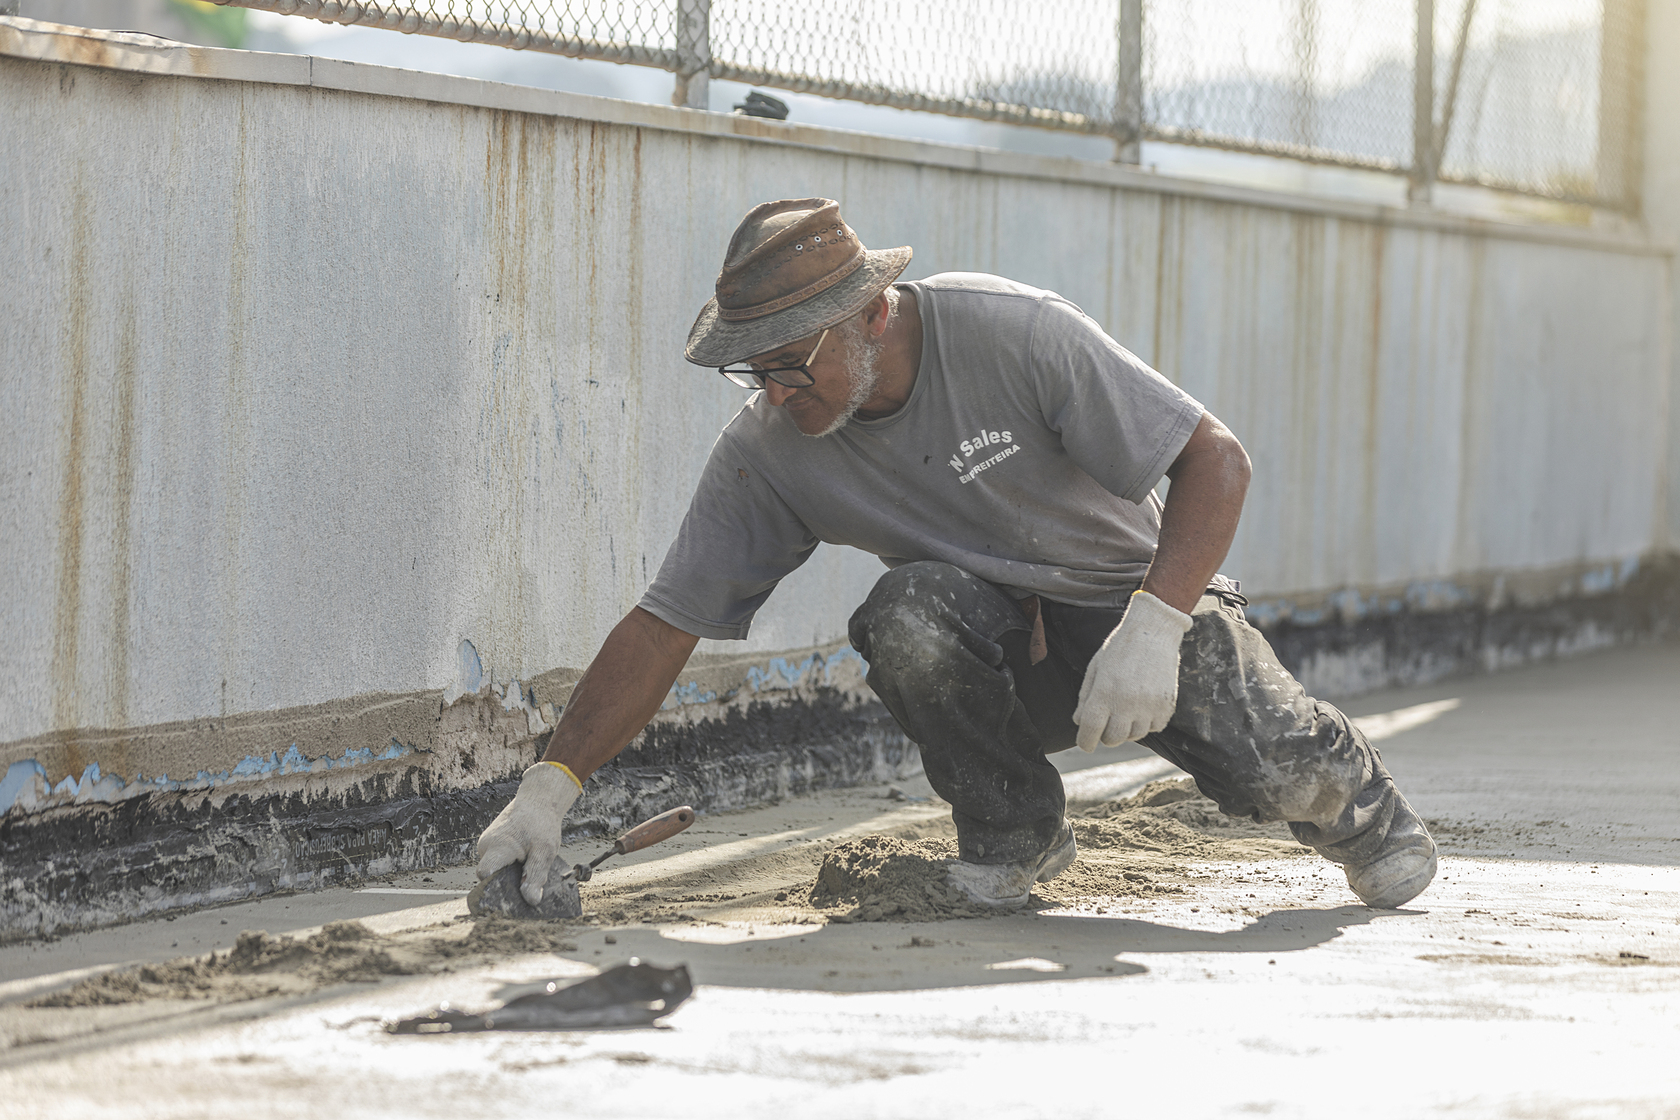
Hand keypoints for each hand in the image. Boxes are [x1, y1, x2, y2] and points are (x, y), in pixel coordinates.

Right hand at [475, 761, 581, 905]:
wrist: (538, 800)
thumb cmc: (541, 823)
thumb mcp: (545, 852)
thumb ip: (536, 876)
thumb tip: (531, 901)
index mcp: (497, 847)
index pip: (485, 875)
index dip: (496, 889)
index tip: (512, 896)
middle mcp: (485, 846)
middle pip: (490, 876)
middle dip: (507, 882)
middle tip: (527, 877)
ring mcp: (486, 844)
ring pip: (493, 869)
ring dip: (509, 872)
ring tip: (526, 863)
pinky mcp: (490, 844)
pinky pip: (495, 861)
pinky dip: (508, 864)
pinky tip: (522, 859)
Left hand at [1073, 591, 1192, 751]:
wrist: (1154, 632)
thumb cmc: (1120, 648)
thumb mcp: (1096, 668)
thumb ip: (1086, 697)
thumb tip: (1079, 722)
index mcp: (1104, 692)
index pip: (1090, 730)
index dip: (1085, 742)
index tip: (1085, 743)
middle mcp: (1127, 703)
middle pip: (1112, 739)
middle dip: (1106, 735)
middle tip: (1107, 722)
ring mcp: (1149, 706)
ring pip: (1134, 736)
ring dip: (1127, 729)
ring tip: (1126, 709)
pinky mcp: (1166, 706)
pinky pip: (1154, 728)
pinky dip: (1146, 723)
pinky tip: (1143, 706)